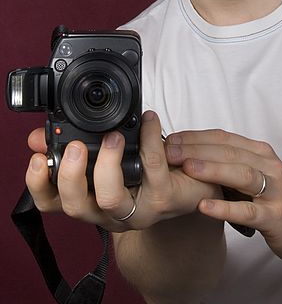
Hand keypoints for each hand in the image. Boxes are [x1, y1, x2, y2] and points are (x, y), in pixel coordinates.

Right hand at [26, 111, 219, 231]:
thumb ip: (77, 145)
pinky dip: (149, 139)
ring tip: (114, 137)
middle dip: (70, 176)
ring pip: (110, 198)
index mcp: (92, 199)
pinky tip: (149, 120)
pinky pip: (152, 168)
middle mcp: (109, 212)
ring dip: (107, 164)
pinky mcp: (164, 198)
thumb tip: (39, 136)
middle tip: (76, 147)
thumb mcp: (110, 154)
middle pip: (75, 207)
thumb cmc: (149, 167)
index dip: (39, 183)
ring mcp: (137, 210)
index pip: (53, 202)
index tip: (36, 157)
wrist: (194, 182)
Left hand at [165, 129, 281, 263]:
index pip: (224, 138)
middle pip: (230, 151)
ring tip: (186, 168)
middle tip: (169, 151)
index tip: (170, 138)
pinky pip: (248, 211)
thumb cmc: (276, 201)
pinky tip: (204, 206)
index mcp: (261, 153)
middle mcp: (269, 166)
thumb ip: (230, 165)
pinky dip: (224, 208)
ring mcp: (275, 191)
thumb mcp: (255, 176)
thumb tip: (189, 156)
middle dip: (197, 149)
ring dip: (212, 169)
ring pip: (241, 174)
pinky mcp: (276, 216)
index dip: (196, 137)